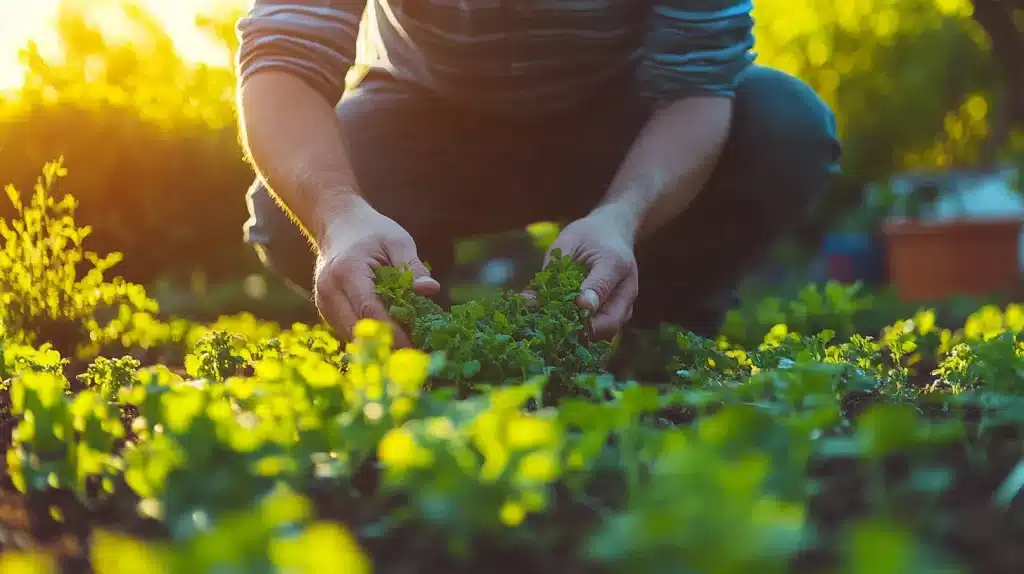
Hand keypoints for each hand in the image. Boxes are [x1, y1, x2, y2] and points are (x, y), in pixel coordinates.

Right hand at [313, 196, 439, 346]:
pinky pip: (348, 329)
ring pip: (351, 334)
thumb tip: (431, 290)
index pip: (370, 311)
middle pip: (358, 328)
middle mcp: (329, 289)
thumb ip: (413, 267)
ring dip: (377, 343)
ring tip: (406, 348)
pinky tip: (390, 336)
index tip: (414, 348)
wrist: (338, 224)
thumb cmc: (372, 231)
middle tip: (414, 356)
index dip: (392, 333)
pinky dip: (368, 335)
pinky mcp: (325, 309)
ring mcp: (323, 301)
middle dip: (386, 345)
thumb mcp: (397, 241)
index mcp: (347, 271)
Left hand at [543, 210, 637, 339]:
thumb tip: (528, 302)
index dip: (580, 303)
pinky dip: (582, 334)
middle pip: (608, 324)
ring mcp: (626, 306)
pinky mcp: (619, 316)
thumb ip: (553, 272)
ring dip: (579, 336)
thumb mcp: (568, 242)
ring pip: (605, 334)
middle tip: (549, 328)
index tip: (561, 310)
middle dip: (578, 330)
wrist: (614, 233)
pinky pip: (602, 333)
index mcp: (615, 264)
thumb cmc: (588, 236)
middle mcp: (626, 291)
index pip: (600, 289)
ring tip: (552, 330)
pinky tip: (561, 328)